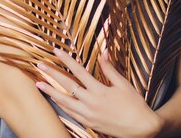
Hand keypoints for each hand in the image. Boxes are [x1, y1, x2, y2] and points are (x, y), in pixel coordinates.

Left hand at [35, 48, 163, 137]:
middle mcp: (91, 102)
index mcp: (100, 90)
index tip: (56, 51)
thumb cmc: (135, 105)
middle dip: (52, 74)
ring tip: (39, 84)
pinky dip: (60, 106)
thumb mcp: (123, 84)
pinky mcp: (89, 123)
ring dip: (50, 91)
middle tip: (39, 65)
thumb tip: (104, 52)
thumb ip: (110, 69)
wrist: (142, 129)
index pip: (78, 71)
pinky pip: (70, 113)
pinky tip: (53, 100)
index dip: (67, 60)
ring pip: (64, 101)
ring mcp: (88, 114)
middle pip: (67, 85)